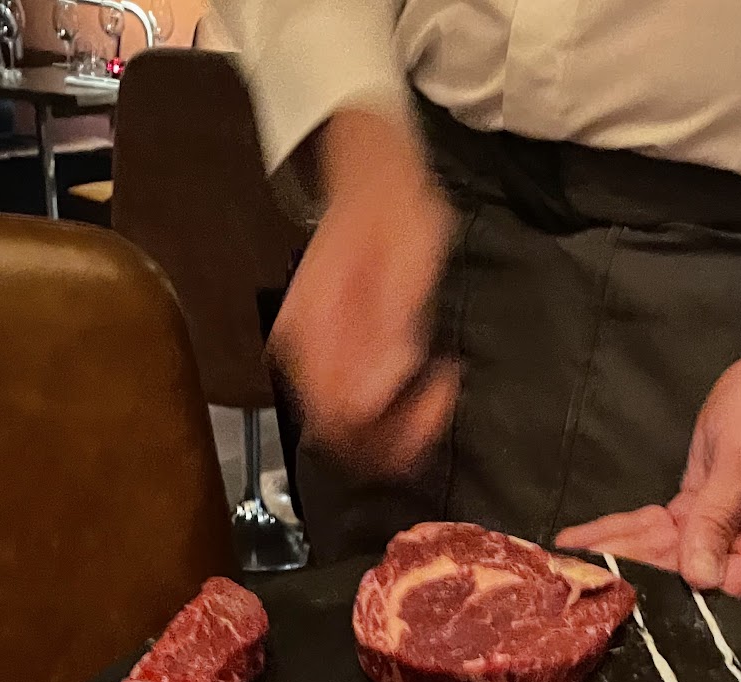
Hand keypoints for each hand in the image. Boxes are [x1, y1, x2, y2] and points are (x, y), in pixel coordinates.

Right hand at [269, 110, 458, 477]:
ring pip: (348, 436)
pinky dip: (392, 415)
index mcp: (310, 327)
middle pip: (341, 437)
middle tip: (439, 400)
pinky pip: (355, 415)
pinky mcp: (329, 364)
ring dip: (396, 431)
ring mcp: (312, 361)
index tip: (439, 389)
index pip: (339, 415)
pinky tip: (422, 384)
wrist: (372, 183)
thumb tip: (371, 398)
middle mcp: (301, 353)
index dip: (393, 424)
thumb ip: (389, 331)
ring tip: (435, 390)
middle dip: (395, 438)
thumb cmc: (393, 213)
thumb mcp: (406, 263)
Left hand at [557, 321, 740, 598]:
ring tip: (566, 558)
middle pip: (686, 575)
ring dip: (617, 551)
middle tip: (575, 574)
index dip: (670, 590)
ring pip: (664, 554)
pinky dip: (624, 531)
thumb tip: (699, 579)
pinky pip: (661, 531)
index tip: (620, 587)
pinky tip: (583, 538)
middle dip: (632, 571)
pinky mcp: (704, 513)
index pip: (721, 588)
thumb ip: (718, 518)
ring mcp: (728, 533)